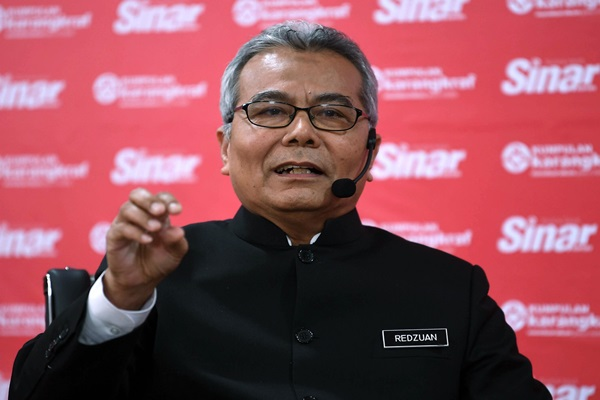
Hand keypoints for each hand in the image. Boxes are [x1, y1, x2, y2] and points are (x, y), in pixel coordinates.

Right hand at [104, 188, 188, 309]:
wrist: (141, 281)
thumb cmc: (158, 262)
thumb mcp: (174, 253)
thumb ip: (177, 241)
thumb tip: (178, 231)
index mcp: (156, 214)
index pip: (160, 197)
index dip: (169, 200)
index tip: (177, 211)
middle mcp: (138, 214)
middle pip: (137, 194)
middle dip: (150, 200)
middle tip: (160, 211)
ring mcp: (124, 224)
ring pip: (127, 209)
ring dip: (143, 217)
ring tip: (155, 228)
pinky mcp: (114, 237)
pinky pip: (121, 228)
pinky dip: (135, 232)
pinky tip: (147, 240)